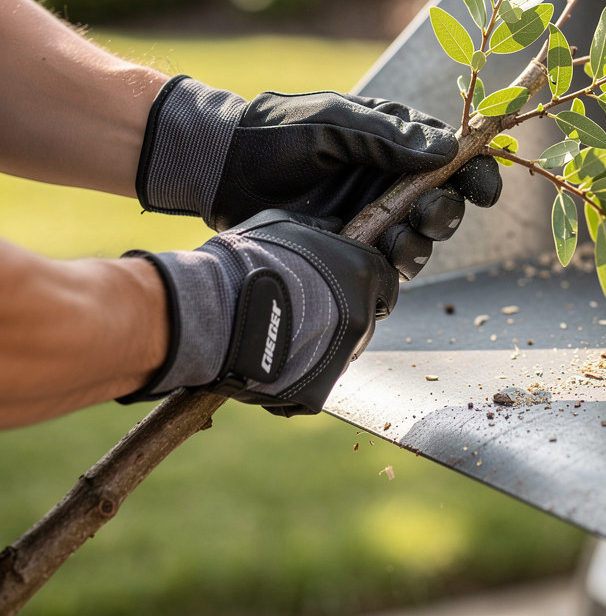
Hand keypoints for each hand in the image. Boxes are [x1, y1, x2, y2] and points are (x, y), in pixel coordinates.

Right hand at [119, 210, 396, 415]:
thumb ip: (318, 228)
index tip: (342, 284)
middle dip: (343, 313)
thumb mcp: (284, 223)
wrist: (209, 313)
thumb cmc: (245, 259)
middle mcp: (362, 317)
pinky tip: (272, 357)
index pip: (385, 281)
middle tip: (305, 308)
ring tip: (283, 332)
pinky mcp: (318, 392)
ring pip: (341, 351)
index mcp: (363, 273)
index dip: (364, 282)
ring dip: (322, 343)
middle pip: (365, 319)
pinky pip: (316, 381)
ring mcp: (341, 358)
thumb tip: (334, 225)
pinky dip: (300, 372)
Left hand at [136, 76, 501, 278]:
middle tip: (426, 214)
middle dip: (444, 214)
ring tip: (395, 239)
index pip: (454, 160)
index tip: (481, 187)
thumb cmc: (277, 132)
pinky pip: (385, 269)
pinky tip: (378, 264)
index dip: (475, 174)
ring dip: (418, 244)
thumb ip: (388, 136)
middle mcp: (391, 184)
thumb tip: (447, 148)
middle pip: (444, 207)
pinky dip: (390, 272)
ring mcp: (371, 219)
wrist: (222, 168)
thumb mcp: (333, 122)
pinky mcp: (350, 250)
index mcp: (396, 146)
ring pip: (419, 243)